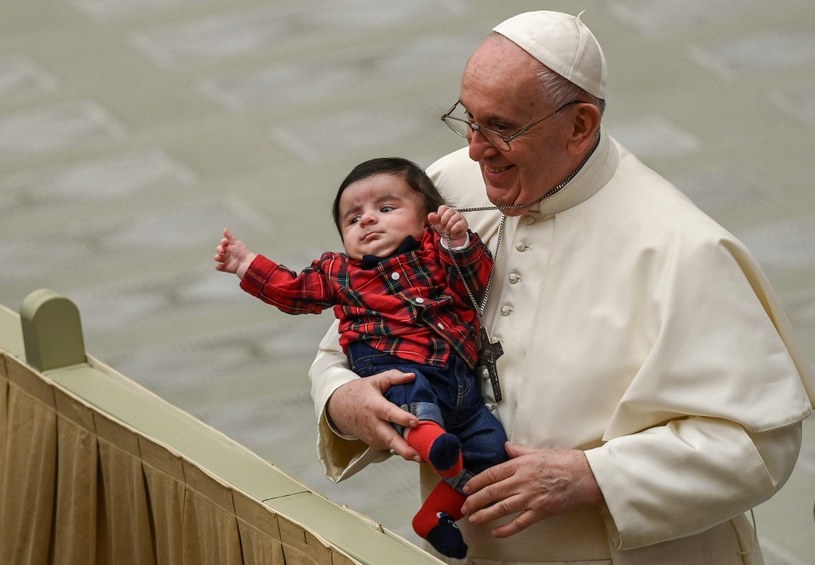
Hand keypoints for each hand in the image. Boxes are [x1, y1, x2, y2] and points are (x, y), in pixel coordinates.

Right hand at [214, 228, 255, 277]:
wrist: (246, 263)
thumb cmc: (243, 252)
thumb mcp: (236, 242)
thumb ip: (229, 236)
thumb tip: (225, 229)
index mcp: (231, 247)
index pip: (223, 243)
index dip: (223, 242)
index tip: (225, 242)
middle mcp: (228, 253)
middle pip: (219, 249)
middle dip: (219, 249)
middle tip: (222, 251)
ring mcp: (227, 260)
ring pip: (217, 257)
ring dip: (217, 257)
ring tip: (220, 257)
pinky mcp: (226, 267)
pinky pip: (218, 267)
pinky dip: (218, 266)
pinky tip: (221, 265)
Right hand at [327, 370, 420, 461]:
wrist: (339, 408)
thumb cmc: (358, 393)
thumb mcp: (375, 380)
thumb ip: (394, 377)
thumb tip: (412, 376)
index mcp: (374, 406)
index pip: (389, 413)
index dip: (402, 418)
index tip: (415, 422)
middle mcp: (373, 424)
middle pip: (389, 439)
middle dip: (404, 449)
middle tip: (419, 456)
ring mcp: (373, 436)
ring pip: (391, 446)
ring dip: (406, 451)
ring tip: (423, 455)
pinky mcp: (374, 444)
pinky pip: (390, 447)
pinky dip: (401, 448)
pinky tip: (412, 447)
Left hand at [428, 205, 467, 246]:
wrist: (452, 238)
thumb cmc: (444, 228)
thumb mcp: (437, 225)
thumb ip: (433, 219)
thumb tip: (430, 215)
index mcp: (446, 210)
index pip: (443, 207)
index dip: (440, 214)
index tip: (439, 220)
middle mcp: (453, 212)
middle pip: (449, 211)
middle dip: (444, 220)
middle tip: (443, 225)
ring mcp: (459, 217)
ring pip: (454, 218)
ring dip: (448, 226)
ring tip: (447, 230)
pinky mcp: (464, 223)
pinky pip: (459, 224)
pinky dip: (453, 229)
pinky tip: (452, 231)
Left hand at [461, 442, 603, 536]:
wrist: (586, 476)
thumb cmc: (565, 461)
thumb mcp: (539, 451)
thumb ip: (520, 451)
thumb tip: (507, 447)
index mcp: (521, 465)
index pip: (492, 474)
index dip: (477, 482)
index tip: (467, 488)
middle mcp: (522, 481)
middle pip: (493, 492)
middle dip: (476, 500)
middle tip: (465, 506)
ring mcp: (530, 498)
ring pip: (502, 508)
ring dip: (485, 515)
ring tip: (474, 519)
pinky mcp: (540, 511)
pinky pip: (520, 522)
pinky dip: (507, 529)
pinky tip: (497, 533)